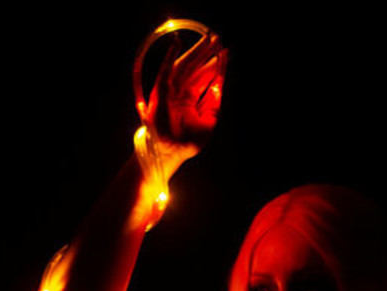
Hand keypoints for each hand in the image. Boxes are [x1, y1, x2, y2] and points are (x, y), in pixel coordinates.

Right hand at [147, 30, 225, 159]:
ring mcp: (171, 91)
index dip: (215, 66)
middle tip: (217, 39)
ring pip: (184, 66)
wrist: (171, 154)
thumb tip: (219, 84)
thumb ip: (213, 103)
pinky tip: (176, 42)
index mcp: (190, 99)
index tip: (224, 53)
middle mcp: (180, 92)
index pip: (204, 78)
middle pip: (195, 67)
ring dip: (195, 51)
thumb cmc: (187, 142)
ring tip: (207, 39)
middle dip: (206, 53)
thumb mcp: (208, 122)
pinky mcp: (161, 93)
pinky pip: (165, 71)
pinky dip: (169, 57)